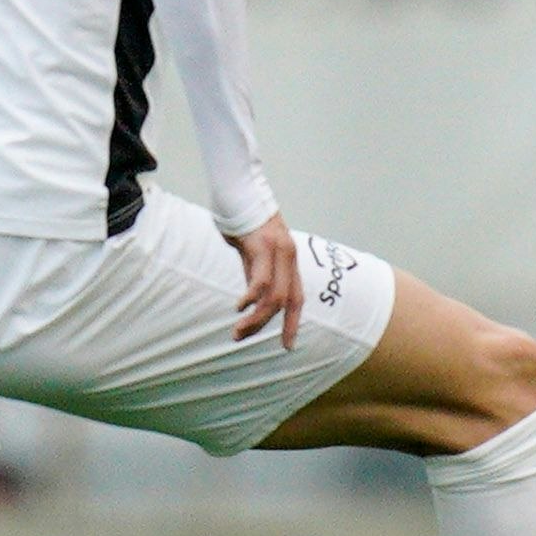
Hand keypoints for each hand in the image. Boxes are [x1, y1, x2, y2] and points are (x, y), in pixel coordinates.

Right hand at [226, 211, 299, 348]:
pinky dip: (250, 297)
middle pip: (287, 301)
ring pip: (274, 295)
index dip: (293, 323)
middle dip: (268, 326)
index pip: (297, 298)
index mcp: (289, 259)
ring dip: (255, 318)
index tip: (287, 345)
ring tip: (238, 331)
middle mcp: (288, 256)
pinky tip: (239, 307)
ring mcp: (277, 250)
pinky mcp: (261, 245)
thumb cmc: (243, 220)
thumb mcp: (253, 251)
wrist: (239, 190)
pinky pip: (260, 279)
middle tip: (243, 338)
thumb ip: (255, 272)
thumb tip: (252, 298)